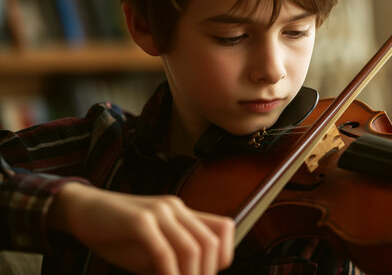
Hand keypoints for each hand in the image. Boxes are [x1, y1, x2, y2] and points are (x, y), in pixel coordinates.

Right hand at [47, 182, 234, 274]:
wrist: (81, 210)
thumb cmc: (115, 232)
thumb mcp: (149, 249)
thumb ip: (172, 260)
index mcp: (183, 213)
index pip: (223, 228)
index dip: (224, 256)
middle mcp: (176, 209)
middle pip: (211, 243)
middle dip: (206, 273)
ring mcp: (159, 212)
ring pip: (192, 249)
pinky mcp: (139, 221)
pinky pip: (164, 253)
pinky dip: (169, 274)